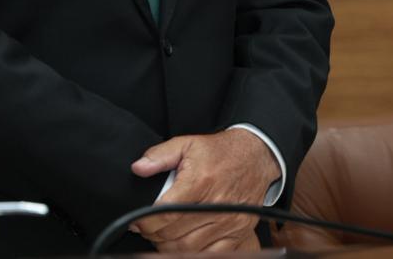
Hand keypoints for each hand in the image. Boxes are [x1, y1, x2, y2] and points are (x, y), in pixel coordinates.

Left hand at [130, 128, 278, 252]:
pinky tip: (184, 243)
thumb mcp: (187, 144)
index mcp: (200, 182)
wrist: (256, 157)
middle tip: (147, 228)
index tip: (136, 222)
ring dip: (169, 246)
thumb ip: (160, 155)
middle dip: (154, 234)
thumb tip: (138, 168)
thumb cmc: (220, 152)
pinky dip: (193, 253)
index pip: (165, 213)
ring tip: (162, 235)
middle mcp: (215, 206)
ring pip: (189, 248)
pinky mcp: (238, 233)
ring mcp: (229, 222)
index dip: (145, 222)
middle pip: (174, 234)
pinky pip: (211, 254)